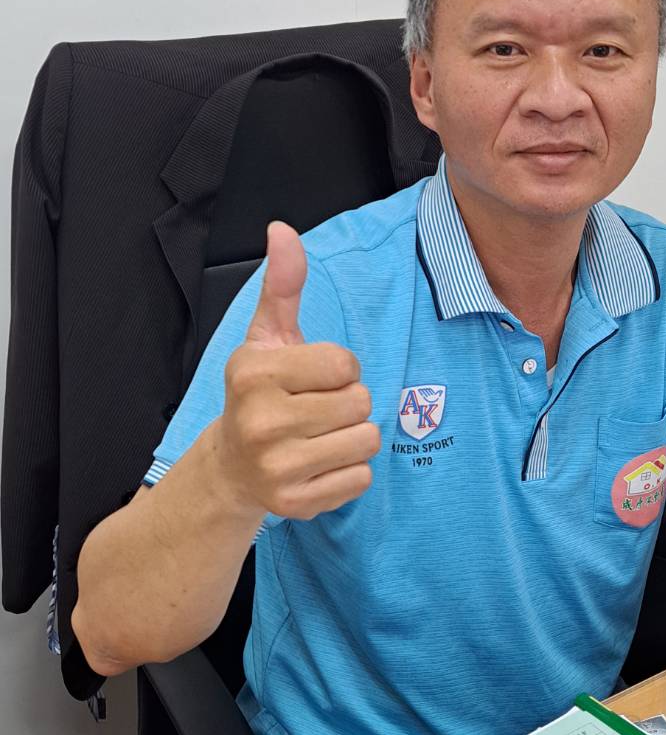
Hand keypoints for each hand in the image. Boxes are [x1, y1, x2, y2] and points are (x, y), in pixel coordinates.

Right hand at [215, 221, 378, 519]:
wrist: (230, 467)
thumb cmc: (259, 393)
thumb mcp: (267, 336)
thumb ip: (283, 285)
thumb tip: (283, 230)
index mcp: (254, 373)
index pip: (345, 362)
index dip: (338, 368)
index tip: (311, 377)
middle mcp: (261, 422)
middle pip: (360, 402)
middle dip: (348, 402)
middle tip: (315, 409)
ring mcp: (276, 467)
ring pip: (366, 440)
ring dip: (352, 436)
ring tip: (319, 435)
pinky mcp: (295, 504)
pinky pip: (361, 478)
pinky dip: (349, 472)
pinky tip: (318, 464)